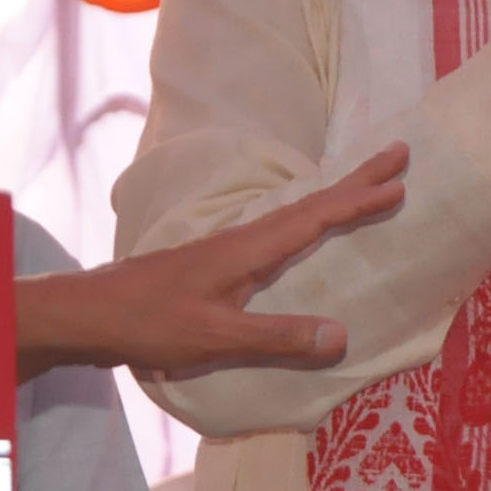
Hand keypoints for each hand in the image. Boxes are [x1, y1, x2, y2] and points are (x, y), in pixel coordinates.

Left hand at [15, 146, 405, 379]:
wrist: (91, 313)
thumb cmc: (151, 323)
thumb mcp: (216, 337)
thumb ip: (277, 336)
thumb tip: (343, 335)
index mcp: (248, 249)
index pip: (315, 217)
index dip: (358, 200)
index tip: (399, 180)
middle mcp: (243, 238)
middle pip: (311, 203)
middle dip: (356, 180)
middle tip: (399, 154)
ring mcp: (229, 248)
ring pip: (296, 214)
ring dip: (335, 198)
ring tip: (367, 187)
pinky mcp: (218, 263)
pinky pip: (279, 231)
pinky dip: (308, 221)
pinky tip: (307, 231)